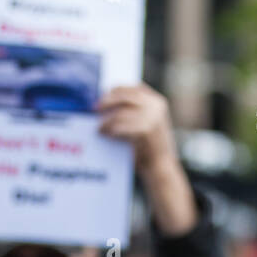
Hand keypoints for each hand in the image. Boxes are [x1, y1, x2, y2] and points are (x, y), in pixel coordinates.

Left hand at [96, 83, 195, 235]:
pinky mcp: (144, 130)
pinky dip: (110, 130)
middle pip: (124, 95)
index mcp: (158, 102)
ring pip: (120, 113)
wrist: (162, 168)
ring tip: (99, 128)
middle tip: (95, 108)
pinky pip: (120, 126)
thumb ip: (137, 110)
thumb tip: (110, 101)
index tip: (104, 96)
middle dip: (107, 100)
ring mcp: (151, 117)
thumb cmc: (151, 148)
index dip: (117, 90)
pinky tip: (105, 134)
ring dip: (106, 120)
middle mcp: (155, 106)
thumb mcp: (150, 123)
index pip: (133, 88)